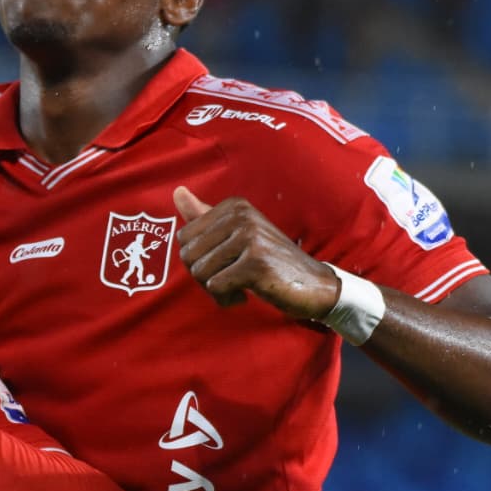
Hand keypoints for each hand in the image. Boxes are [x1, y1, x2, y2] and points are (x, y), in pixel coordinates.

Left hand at [174, 186, 340, 318]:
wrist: (314, 284)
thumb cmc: (269, 261)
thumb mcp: (236, 234)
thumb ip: (205, 215)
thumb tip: (177, 191)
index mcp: (234, 206)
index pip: (184, 237)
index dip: (198, 259)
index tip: (224, 263)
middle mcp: (242, 216)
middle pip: (189, 255)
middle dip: (203, 276)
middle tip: (229, 279)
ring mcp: (250, 237)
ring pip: (201, 272)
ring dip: (216, 290)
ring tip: (239, 287)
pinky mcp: (256, 262)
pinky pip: (216, 286)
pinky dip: (227, 298)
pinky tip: (246, 296)